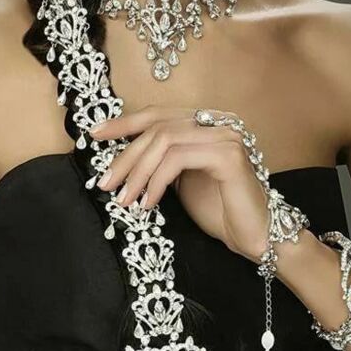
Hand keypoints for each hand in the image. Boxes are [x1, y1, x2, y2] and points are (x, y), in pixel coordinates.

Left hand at [89, 104, 269, 261]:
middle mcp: (218, 121)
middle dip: (126, 154)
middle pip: (158, 127)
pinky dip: (156, 180)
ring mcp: (226, 135)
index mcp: (207, 122)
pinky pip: (178, 159)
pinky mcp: (229, 155)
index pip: (159, 114)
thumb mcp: (180, 179)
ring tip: (123, 197)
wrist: (254, 237)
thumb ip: (161, 159)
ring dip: (137, 171)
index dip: (125, 122)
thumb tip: (121, 155)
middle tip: (106, 181)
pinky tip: (148, 203)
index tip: (95, 134)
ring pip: (165, 140)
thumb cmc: (219, 210)